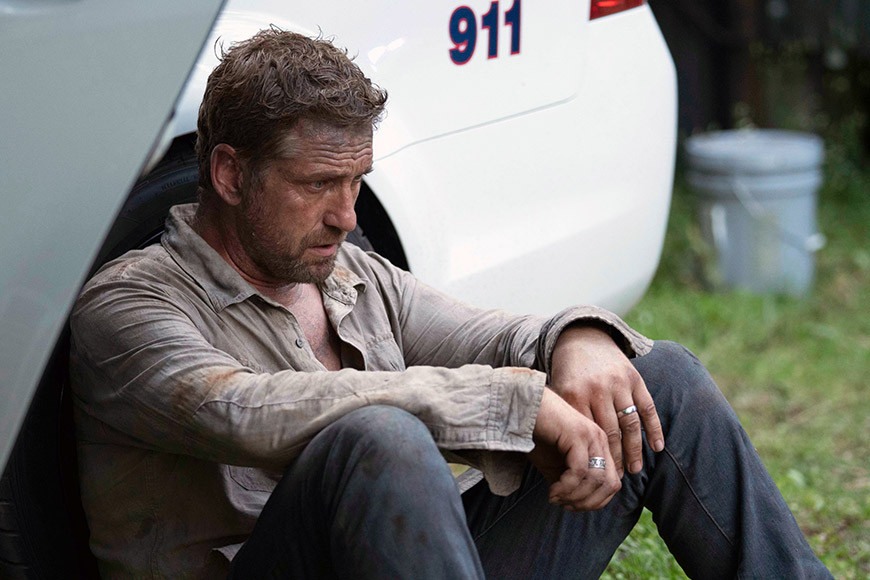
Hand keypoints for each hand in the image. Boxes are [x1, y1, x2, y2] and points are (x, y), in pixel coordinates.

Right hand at [529, 388, 620, 511]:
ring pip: (597, 481)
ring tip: (556, 498)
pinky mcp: (577, 434)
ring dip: (576, 497)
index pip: (612, 483)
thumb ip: (569, 480)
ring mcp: (591, 435)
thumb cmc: (536, 432)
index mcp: (600, 444)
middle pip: (610, 485)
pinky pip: (579, 471)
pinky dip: (566, 488)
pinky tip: (552, 491)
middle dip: (588, 503)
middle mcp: (600, 439)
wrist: (521, 406)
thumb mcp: (556, 463)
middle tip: (565, 506)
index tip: (570, 506)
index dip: (594, 502)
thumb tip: (574, 503)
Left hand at [549, 324, 663, 476]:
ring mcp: (618, 382)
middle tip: (617, 480)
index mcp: (574, 394)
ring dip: (635, 450)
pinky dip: (654, 429)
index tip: (596, 476)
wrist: (582, 338)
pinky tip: (657, 448)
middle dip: (615, 459)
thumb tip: (564, 457)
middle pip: (610, 433)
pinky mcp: (634, 377)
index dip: (594, 458)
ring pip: (630, 423)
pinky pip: (647, 407)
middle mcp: (597, 389)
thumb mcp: (557, 394)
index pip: (588, 435)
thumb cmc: (567, 375)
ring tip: (635, 471)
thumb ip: (564, 420)